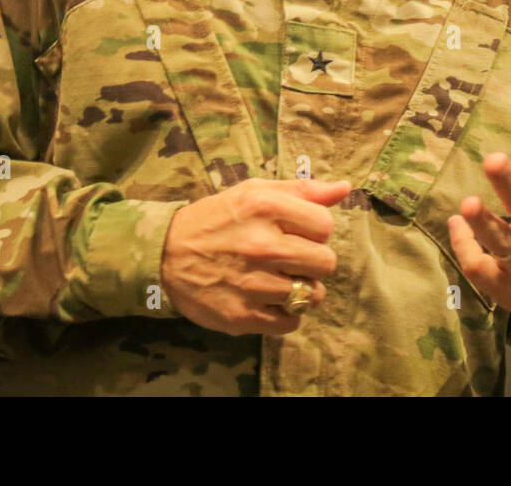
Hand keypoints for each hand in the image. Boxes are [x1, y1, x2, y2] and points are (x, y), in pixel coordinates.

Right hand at [161, 177, 349, 335]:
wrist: (165, 254)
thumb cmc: (217, 219)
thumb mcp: (254, 192)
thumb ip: (302, 191)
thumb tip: (345, 188)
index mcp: (265, 207)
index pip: (325, 225)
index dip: (316, 230)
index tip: (298, 232)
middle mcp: (261, 245)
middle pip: (326, 262)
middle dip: (314, 261)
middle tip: (293, 258)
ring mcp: (252, 283)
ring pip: (312, 295)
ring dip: (302, 290)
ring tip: (281, 280)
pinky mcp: (243, 315)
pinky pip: (291, 322)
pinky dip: (286, 314)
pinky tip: (269, 300)